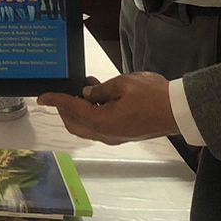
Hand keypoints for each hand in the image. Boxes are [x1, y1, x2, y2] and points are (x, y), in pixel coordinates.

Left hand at [37, 72, 178, 143]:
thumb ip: (100, 89)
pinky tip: (97, 94)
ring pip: (87, 126)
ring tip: (82, 88)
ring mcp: (115, 136)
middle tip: (60, 93)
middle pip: (75, 124)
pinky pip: (100, 125)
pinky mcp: (123, 133)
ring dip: (80, 110)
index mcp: (102, 122)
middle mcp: (105, 134)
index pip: (72, 109)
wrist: (177, 111)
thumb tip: (87, 93)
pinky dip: (92, 112)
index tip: (42, 97)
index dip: (56, 101)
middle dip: (64, 109)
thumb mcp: (122, 84)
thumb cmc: (152, 95)